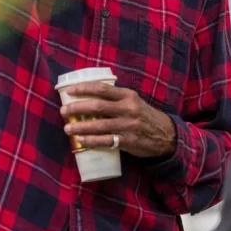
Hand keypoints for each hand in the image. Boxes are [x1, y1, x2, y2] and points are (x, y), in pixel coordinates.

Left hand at [60, 83, 176, 158]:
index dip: (83, 88)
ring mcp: (128, 125)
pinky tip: (81, 140)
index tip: (69, 90)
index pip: (102, 88)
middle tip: (64, 111)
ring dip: (80, 126)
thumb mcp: (133, 101)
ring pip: (99, 125)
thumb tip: (88, 94)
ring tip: (67, 128)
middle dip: (77, 108)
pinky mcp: (128, 141)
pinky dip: (91, 140)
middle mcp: (128, 109)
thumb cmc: (144, 115)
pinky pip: (106, 141)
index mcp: (128, 95)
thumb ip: (115, 97)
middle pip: (97, 106)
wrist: (166, 135)